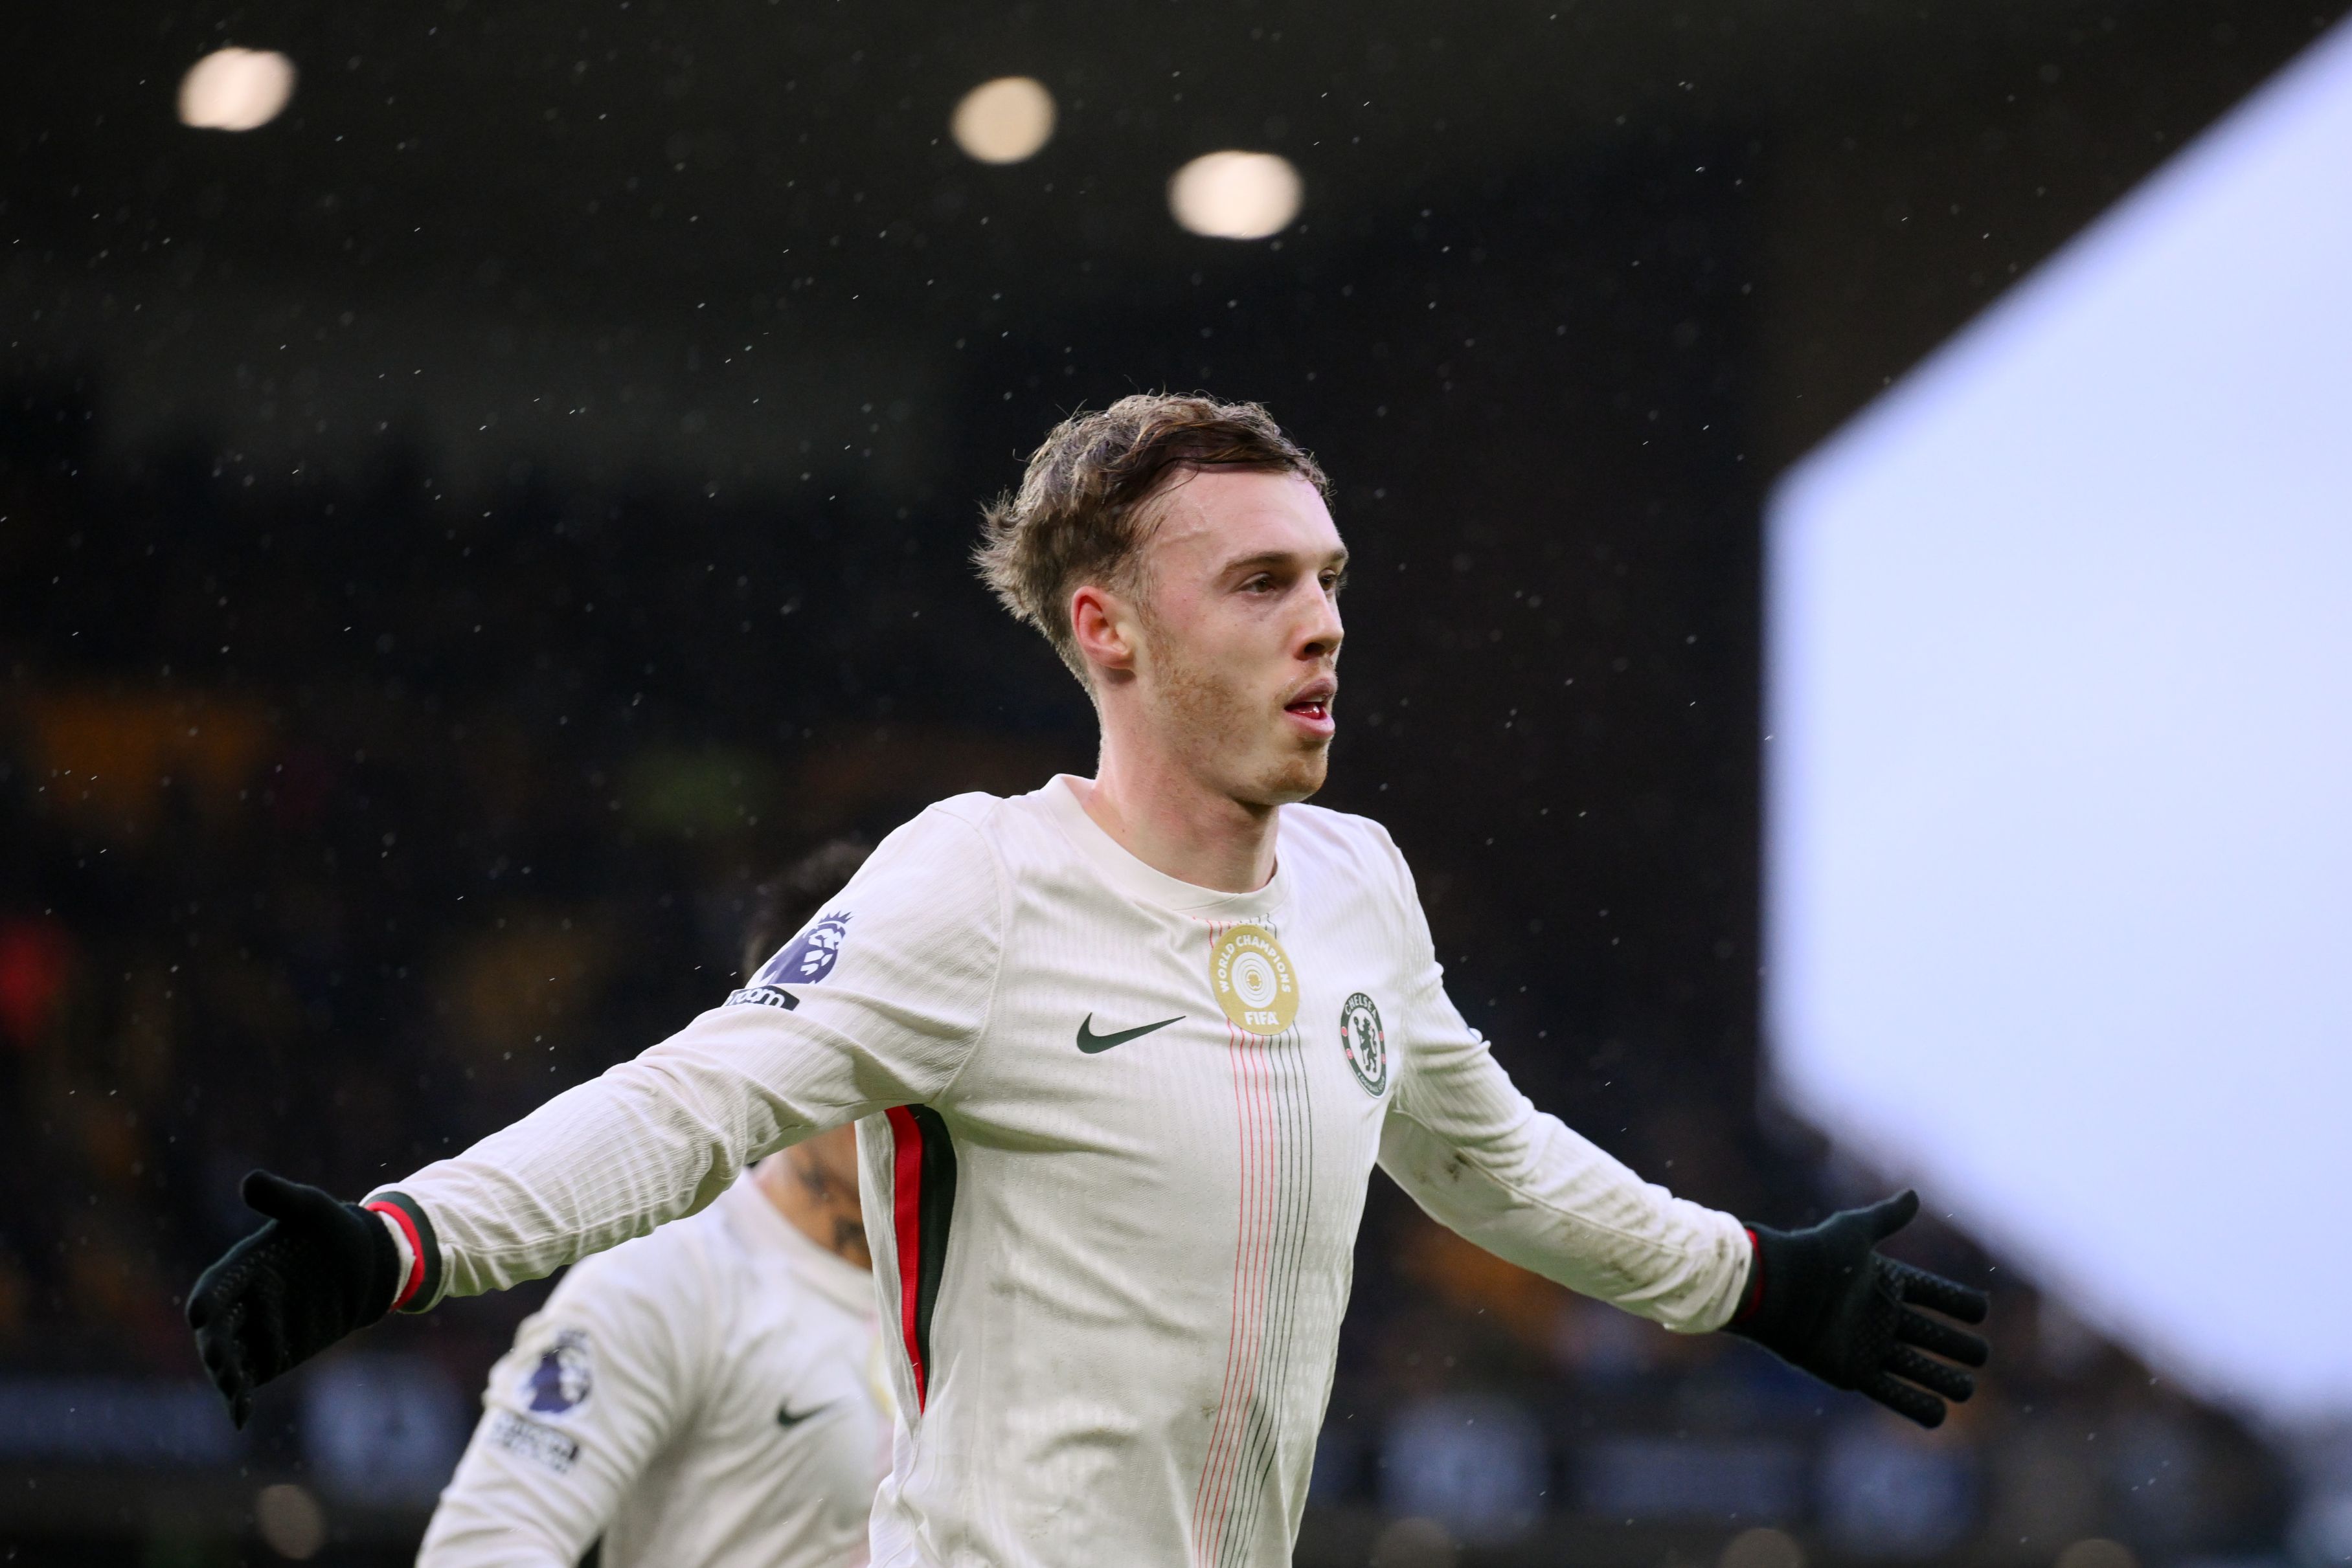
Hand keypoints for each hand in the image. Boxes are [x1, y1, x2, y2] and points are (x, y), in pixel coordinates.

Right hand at [186, 1171, 401, 1426]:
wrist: (368, 1264)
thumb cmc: (335, 1230)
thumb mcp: (313, 1209)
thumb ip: (284, 1198)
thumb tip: (250, 1180)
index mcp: (242, 1267)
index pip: (216, 1286)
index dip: (208, 1300)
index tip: (200, 1313)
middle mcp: (241, 1303)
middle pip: (217, 1329)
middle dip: (214, 1345)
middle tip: (217, 1360)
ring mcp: (254, 1331)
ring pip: (229, 1359)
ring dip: (226, 1376)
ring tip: (232, 1390)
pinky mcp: (273, 1354)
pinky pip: (250, 1378)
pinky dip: (241, 1396)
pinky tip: (241, 1415)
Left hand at [1725, 1190, 1989, 1426]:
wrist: (1775, 1289)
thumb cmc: (1813, 1255)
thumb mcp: (1853, 1231)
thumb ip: (1886, 1217)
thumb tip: (1914, 1196)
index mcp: (1886, 1283)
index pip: (1934, 1294)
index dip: (1957, 1303)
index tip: (1980, 1310)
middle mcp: (1881, 1316)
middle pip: (1933, 1335)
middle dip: (1959, 1346)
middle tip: (1981, 1354)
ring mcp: (1869, 1346)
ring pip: (1918, 1367)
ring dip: (1944, 1379)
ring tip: (1967, 1387)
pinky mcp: (1853, 1372)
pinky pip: (1892, 1393)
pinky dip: (1915, 1404)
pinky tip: (1940, 1413)